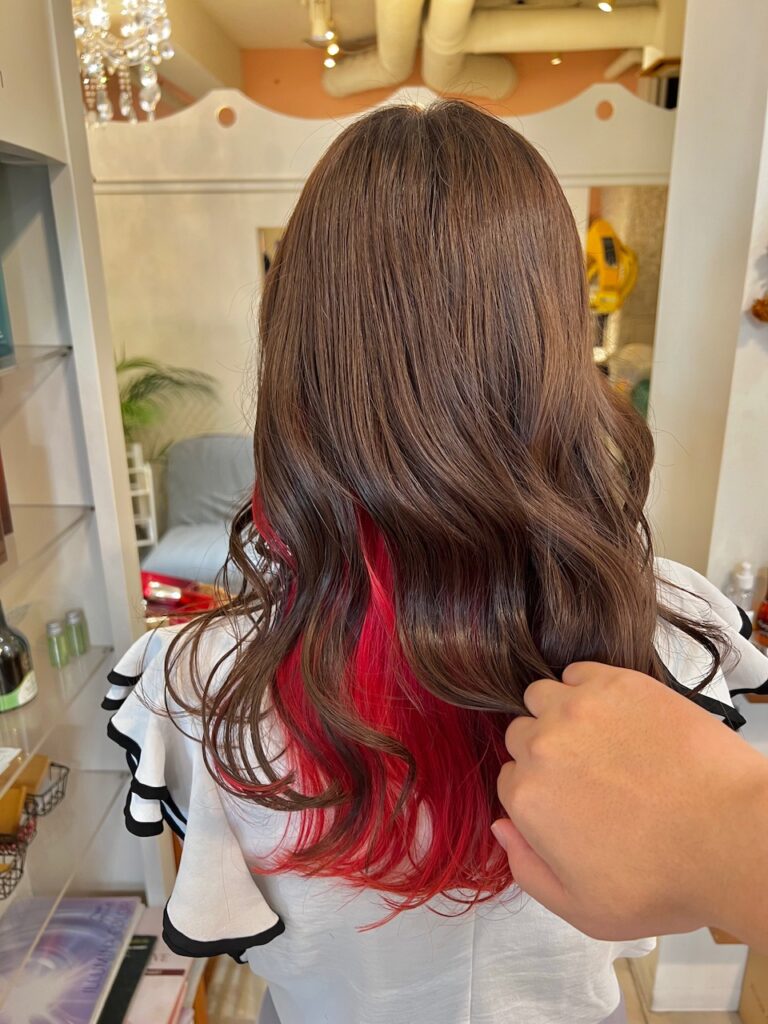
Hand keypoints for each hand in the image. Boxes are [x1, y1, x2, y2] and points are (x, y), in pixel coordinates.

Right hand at [493, 663, 767, 945]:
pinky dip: (588, 688)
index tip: (567, 800)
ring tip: (597, 739)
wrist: (731, 836)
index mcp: (528, 798)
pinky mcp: (618, 683)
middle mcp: (543, 745)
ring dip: (558, 713)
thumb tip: (501, 828)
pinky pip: (579, 671)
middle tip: (586, 773)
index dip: (538, 792)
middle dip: (545, 752)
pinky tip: (616, 716)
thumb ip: (528, 870)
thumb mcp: (585, 910)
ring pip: (543, 696)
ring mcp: (579, 708)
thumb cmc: (666, 878)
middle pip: (522, 734)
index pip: (509, 779)